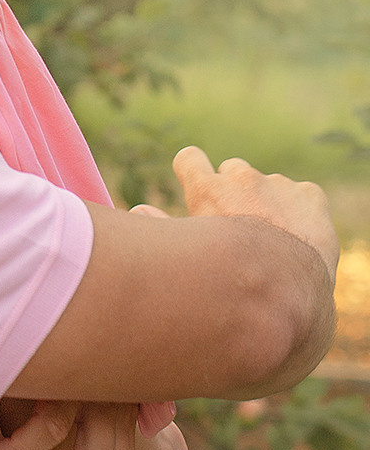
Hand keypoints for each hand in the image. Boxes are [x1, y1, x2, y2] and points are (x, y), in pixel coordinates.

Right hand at [174, 146, 337, 278]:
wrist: (285, 292)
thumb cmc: (227, 281)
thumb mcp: (187, 255)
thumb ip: (161, 227)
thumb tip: (140, 210)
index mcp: (207, 189)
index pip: (189, 158)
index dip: (192, 170)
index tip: (196, 182)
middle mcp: (242, 178)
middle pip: (232, 171)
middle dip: (234, 191)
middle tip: (237, 224)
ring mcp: (278, 185)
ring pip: (268, 184)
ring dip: (267, 202)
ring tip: (272, 238)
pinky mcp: (309, 195)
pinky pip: (302, 195)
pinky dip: (300, 211)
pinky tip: (299, 238)